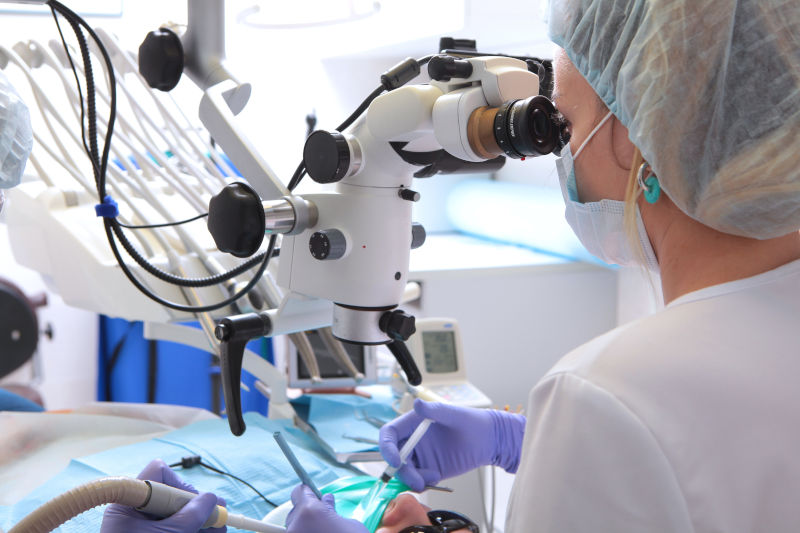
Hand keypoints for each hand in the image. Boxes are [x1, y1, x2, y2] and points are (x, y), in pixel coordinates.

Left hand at [101, 459, 225, 532]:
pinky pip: (175, 529)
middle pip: (173, 496)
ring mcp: (144, 528)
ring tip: (220, 529)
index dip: (179, 484)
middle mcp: (136, 512)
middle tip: (218, 516)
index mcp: (129, 503)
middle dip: (197, 507)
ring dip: (200, 522)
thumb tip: (212, 499)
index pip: (157, 473)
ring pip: (178, 516)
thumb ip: (191, 516)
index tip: (194, 502)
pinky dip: (193, 532)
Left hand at [286, 485, 366, 532]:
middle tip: (323, 519)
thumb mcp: (350, 524)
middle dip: (307, 513)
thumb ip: (332, 511)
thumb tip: (327, 501)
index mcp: (310, 511)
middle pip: (295, 511)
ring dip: (305, 528)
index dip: (308, 492)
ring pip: (294, 528)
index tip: (316, 496)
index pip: (299, 492)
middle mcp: (295, 525)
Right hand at [379, 400, 525, 490]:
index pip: (390, 434)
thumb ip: (434, 410)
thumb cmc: (473, 422)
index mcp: (414, 423)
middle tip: (416, 479)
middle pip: (394, 457)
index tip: (395, 460)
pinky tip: (436, 478)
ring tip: (432, 478)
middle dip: (401, 470)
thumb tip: (417, 403)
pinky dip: (421, 483)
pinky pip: (417, 480)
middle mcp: (414, 440)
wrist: (489, 440)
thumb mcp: (454, 414)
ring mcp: (421, 456)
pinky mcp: (429, 470)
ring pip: (404, 471)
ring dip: (412, 479)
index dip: (386, 447)